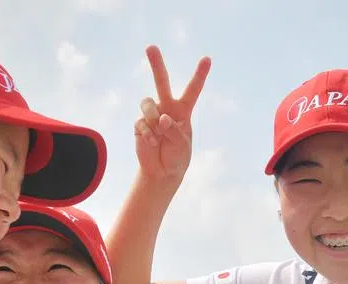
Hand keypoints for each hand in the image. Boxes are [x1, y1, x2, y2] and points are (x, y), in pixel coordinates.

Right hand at [134, 45, 210, 182]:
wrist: (161, 172)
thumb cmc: (177, 157)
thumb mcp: (182, 145)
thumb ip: (174, 130)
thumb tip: (162, 118)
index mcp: (183, 111)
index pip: (193, 90)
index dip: (200, 75)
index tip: (207, 59)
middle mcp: (166, 108)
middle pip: (162, 82)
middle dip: (156, 65)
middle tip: (150, 47)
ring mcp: (152, 115)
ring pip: (148, 103)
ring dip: (152, 117)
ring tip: (158, 132)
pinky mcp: (140, 125)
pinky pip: (141, 122)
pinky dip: (148, 134)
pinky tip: (152, 143)